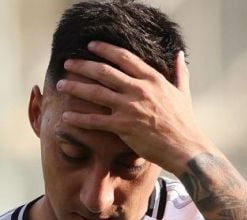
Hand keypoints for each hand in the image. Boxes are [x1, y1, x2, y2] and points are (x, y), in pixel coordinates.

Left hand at [56, 44, 213, 175]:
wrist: (185, 147)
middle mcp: (139, 89)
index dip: (105, 49)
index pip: (124, 57)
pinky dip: (79, 118)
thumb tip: (179, 55)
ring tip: (61, 84)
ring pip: (96, 93)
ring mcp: (130, 107)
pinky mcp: (123, 127)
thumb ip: (179, 72)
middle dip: (83, 66)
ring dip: (76, 87)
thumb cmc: (184, 122)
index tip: (91, 45)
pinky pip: (95, 121)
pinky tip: (66, 116)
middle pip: (104, 72)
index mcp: (153, 79)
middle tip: (68, 62)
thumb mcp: (183, 92)